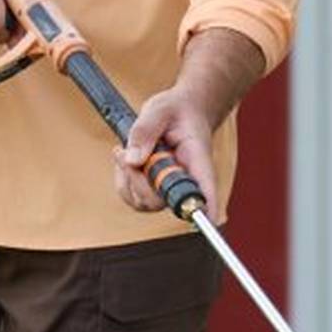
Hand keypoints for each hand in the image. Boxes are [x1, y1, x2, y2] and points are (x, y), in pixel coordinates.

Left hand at [114, 86, 221, 223]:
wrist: (180, 111)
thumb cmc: (175, 110)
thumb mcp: (159, 110)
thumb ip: (145, 131)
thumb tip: (133, 161)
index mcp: (197, 160)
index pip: (203, 189)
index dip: (204, 207)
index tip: (208, 221)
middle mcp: (185, 180)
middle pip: (161, 201)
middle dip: (137, 180)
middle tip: (127, 151)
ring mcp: (169, 187)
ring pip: (144, 203)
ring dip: (126, 179)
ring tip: (125, 149)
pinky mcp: (154, 189)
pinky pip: (133, 198)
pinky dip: (122, 180)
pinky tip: (125, 158)